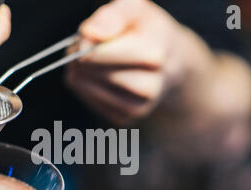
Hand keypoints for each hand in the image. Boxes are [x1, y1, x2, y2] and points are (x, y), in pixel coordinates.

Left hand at [67, 0, 190, 124]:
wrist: (170, 62)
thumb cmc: (147, 31)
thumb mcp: (135, 10)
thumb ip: (111, 16)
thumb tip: (89, 34)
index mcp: (153, 56)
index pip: (97, 55)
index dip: (84, 43)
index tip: (85, 36)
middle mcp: (148, 87)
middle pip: (91, 73)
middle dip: (80, 58)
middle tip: (83, 48)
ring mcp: (137, 107)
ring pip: (87, 89)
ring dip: (80, 73)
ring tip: (89, 60)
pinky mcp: (125, 119)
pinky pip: (91, 103)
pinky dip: (86, 88)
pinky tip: (97, 77)